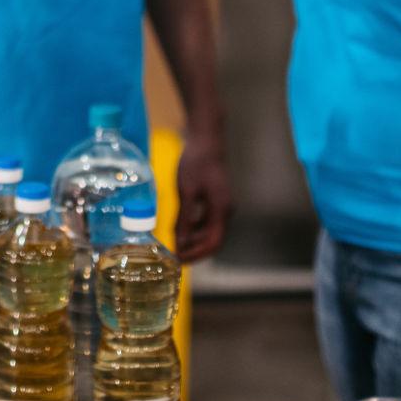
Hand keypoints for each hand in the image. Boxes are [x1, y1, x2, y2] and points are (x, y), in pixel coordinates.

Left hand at [174, 137, 232, 262]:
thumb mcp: (186, 193)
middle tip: (175, 256)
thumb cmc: (196, 163)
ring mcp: (223, 205)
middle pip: (213, 240)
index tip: (179, 261)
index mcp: (221, 210)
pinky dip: (195, 228)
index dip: (196, 255)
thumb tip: (179, 243)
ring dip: (194, 240)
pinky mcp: (218, 199)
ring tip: (175, 243)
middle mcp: (226, 210)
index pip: (212, 243)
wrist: (206, 139)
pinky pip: (208, 220)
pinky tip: (181, 227)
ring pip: (210, 231)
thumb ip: (184, 219)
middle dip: (195, 250)